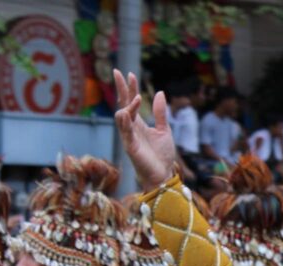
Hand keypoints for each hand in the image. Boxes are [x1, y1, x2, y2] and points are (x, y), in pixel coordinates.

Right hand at [113, 70, 175, 189]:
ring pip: (121, 117)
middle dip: (121, 89)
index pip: (131, 102)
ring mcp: (129, 137)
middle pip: (123, 104)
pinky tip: (126, 113)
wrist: (163, 174)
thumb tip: (160, 93)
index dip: (130, 88)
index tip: (130, 74)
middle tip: (118, 73)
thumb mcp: (164, 129)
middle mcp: (131, 128)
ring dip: (127, 106)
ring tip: (135, 98)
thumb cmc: (162, 155)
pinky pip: (125, 132)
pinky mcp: (130, 147)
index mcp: (138, 123)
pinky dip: (125, 122)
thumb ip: (160, 113)